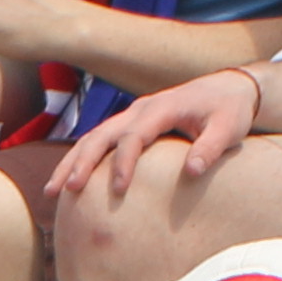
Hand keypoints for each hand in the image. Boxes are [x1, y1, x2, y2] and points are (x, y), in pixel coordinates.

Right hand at [57, 64, 261, 198]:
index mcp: (162, 108)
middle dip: (81, 162)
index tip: (117, 190)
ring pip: (92, 137)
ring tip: (51, 191)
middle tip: (66, 190)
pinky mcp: (130, 125)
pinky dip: (80, 160)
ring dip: (70, 163)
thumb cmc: (230, 111)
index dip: (123, 162)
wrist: (229, 89)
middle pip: (100, 134)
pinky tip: (66, 182)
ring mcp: (132, 115)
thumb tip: (192, 172)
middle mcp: (140, 109)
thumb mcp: (228, 128)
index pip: (134, 136)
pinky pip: (98, 141)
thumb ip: (211, 148)